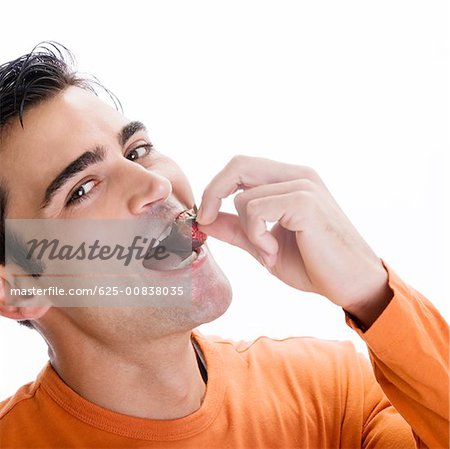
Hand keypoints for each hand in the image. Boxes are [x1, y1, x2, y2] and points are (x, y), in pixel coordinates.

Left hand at [197, 155, 391, 312]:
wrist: (352, 284)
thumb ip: (235, 229)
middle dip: (213, 193)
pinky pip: (256, 211)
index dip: (216, 187)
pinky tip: (274, 251)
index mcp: (291, 180)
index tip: (204, 215)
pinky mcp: (305, 202)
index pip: (241, 167)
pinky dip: (256, 236)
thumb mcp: (263, 245)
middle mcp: (298, 175)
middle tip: (206, 220)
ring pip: (244, 198)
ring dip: (248, 232)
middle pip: (238, 164)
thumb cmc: (313, 264)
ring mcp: (303, 186)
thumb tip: (203, 220)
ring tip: (269, 251)